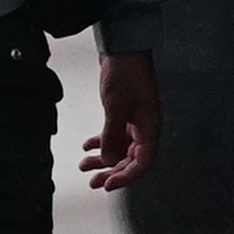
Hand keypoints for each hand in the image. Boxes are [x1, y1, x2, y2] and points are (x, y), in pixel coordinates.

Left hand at [80, 50, 158, 189]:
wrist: (123, 48)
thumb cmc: (123, 74)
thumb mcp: (114, 107)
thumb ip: (112, 135)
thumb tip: (110, 162)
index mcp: (150, 127)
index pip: (143, 162)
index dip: (126, 177)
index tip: (106, 185)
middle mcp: (146, 126)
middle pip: (131, 158)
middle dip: (112, 172)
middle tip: (92, 182)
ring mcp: (136, 119)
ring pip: (121, 147)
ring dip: (104, 159)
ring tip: (83, 166)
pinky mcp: (125, 112)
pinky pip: (116, 134)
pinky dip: (102, 141)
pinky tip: (86, 146)